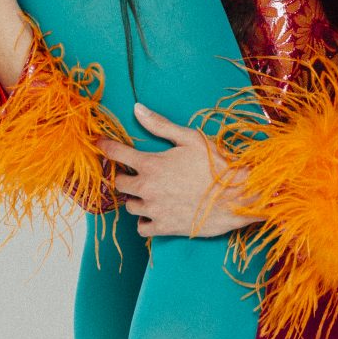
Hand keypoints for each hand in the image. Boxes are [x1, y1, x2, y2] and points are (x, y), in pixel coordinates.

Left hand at [100, 104, 254, 237]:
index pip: (116, 154)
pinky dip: (145, 222)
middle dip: (122, 177)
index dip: (105, 147)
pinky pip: (142, 229)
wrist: (237, 196)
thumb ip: (160, 125)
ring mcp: (154, 210)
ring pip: (130, 207)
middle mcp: (147, 188)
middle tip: (133, 173)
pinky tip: (154, 214)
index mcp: (150, 164)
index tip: (100, 144)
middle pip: (119, 184)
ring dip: (135, 199)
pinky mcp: (164, 228)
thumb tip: (137, 109)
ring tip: (148, 194)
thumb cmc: (216, 165)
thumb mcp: (190, 138)